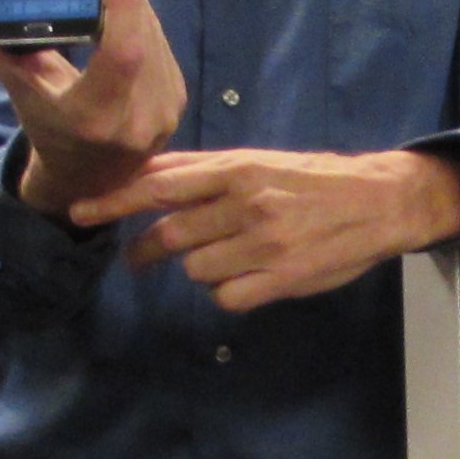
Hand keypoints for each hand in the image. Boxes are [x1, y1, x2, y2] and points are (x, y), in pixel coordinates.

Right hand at [0, 0, 184, 218]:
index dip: (123, 1)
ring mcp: (163, 113)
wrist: (83, 175)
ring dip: (136, 1)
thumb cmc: (42, 119)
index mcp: (93, 118)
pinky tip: (127, 5)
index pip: (123, 52)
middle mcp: (135, 121)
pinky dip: (143, 20)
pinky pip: (163, 46)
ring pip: (156, 35)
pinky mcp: (176, 102)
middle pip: (142, 33)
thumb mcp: (11, 75)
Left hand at [73, 145, 459, 311]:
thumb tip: (146, 172)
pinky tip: (246, 279)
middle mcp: (246, 204)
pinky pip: (226, 297)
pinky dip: (227, 293)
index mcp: (238, 169)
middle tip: (138, 258)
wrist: (380, 201)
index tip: (80, 211)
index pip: (160, 184)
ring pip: (196, 270)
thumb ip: (204, 169)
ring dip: (198, 269)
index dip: (114, 199)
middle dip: (147, 249)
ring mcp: (264, 245)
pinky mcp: (282, 279)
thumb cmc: (312, 180)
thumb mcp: (258, 161)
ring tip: (225, 257)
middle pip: (170, 234)